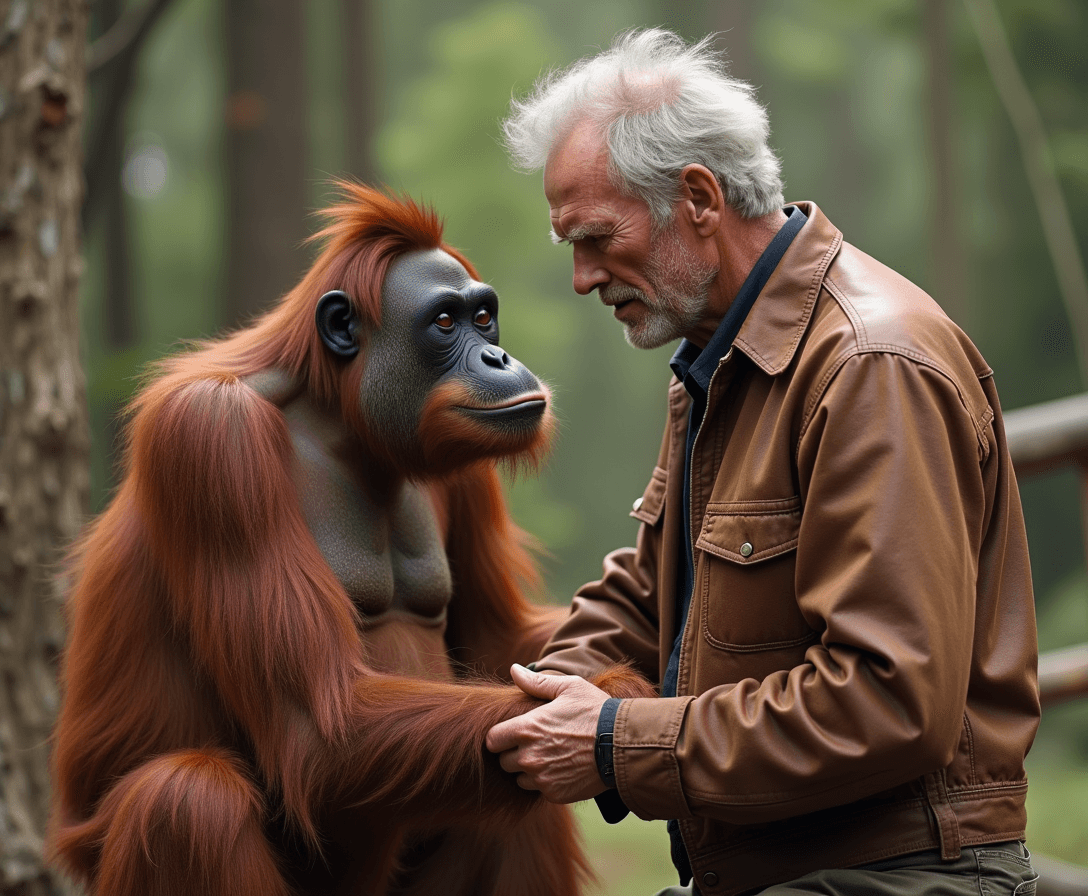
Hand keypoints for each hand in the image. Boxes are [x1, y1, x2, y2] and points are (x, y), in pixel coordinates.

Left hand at [486, 664, 611, 802]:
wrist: (621, 744)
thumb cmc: (595, 711)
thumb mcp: (568, 688)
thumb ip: (536, 682)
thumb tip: (514, 669)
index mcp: (527, 728)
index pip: (492, 740)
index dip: (500, 737)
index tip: (514, 733)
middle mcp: (529, 756)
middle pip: (504, 762)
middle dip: (515, 753)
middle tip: (537, 743)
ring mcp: (541, 778)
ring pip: (520, 778)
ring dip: (529, 770)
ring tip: (551, 756)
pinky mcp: (555, 794)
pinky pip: (539, 790)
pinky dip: (546, 781)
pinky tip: (563, 767)